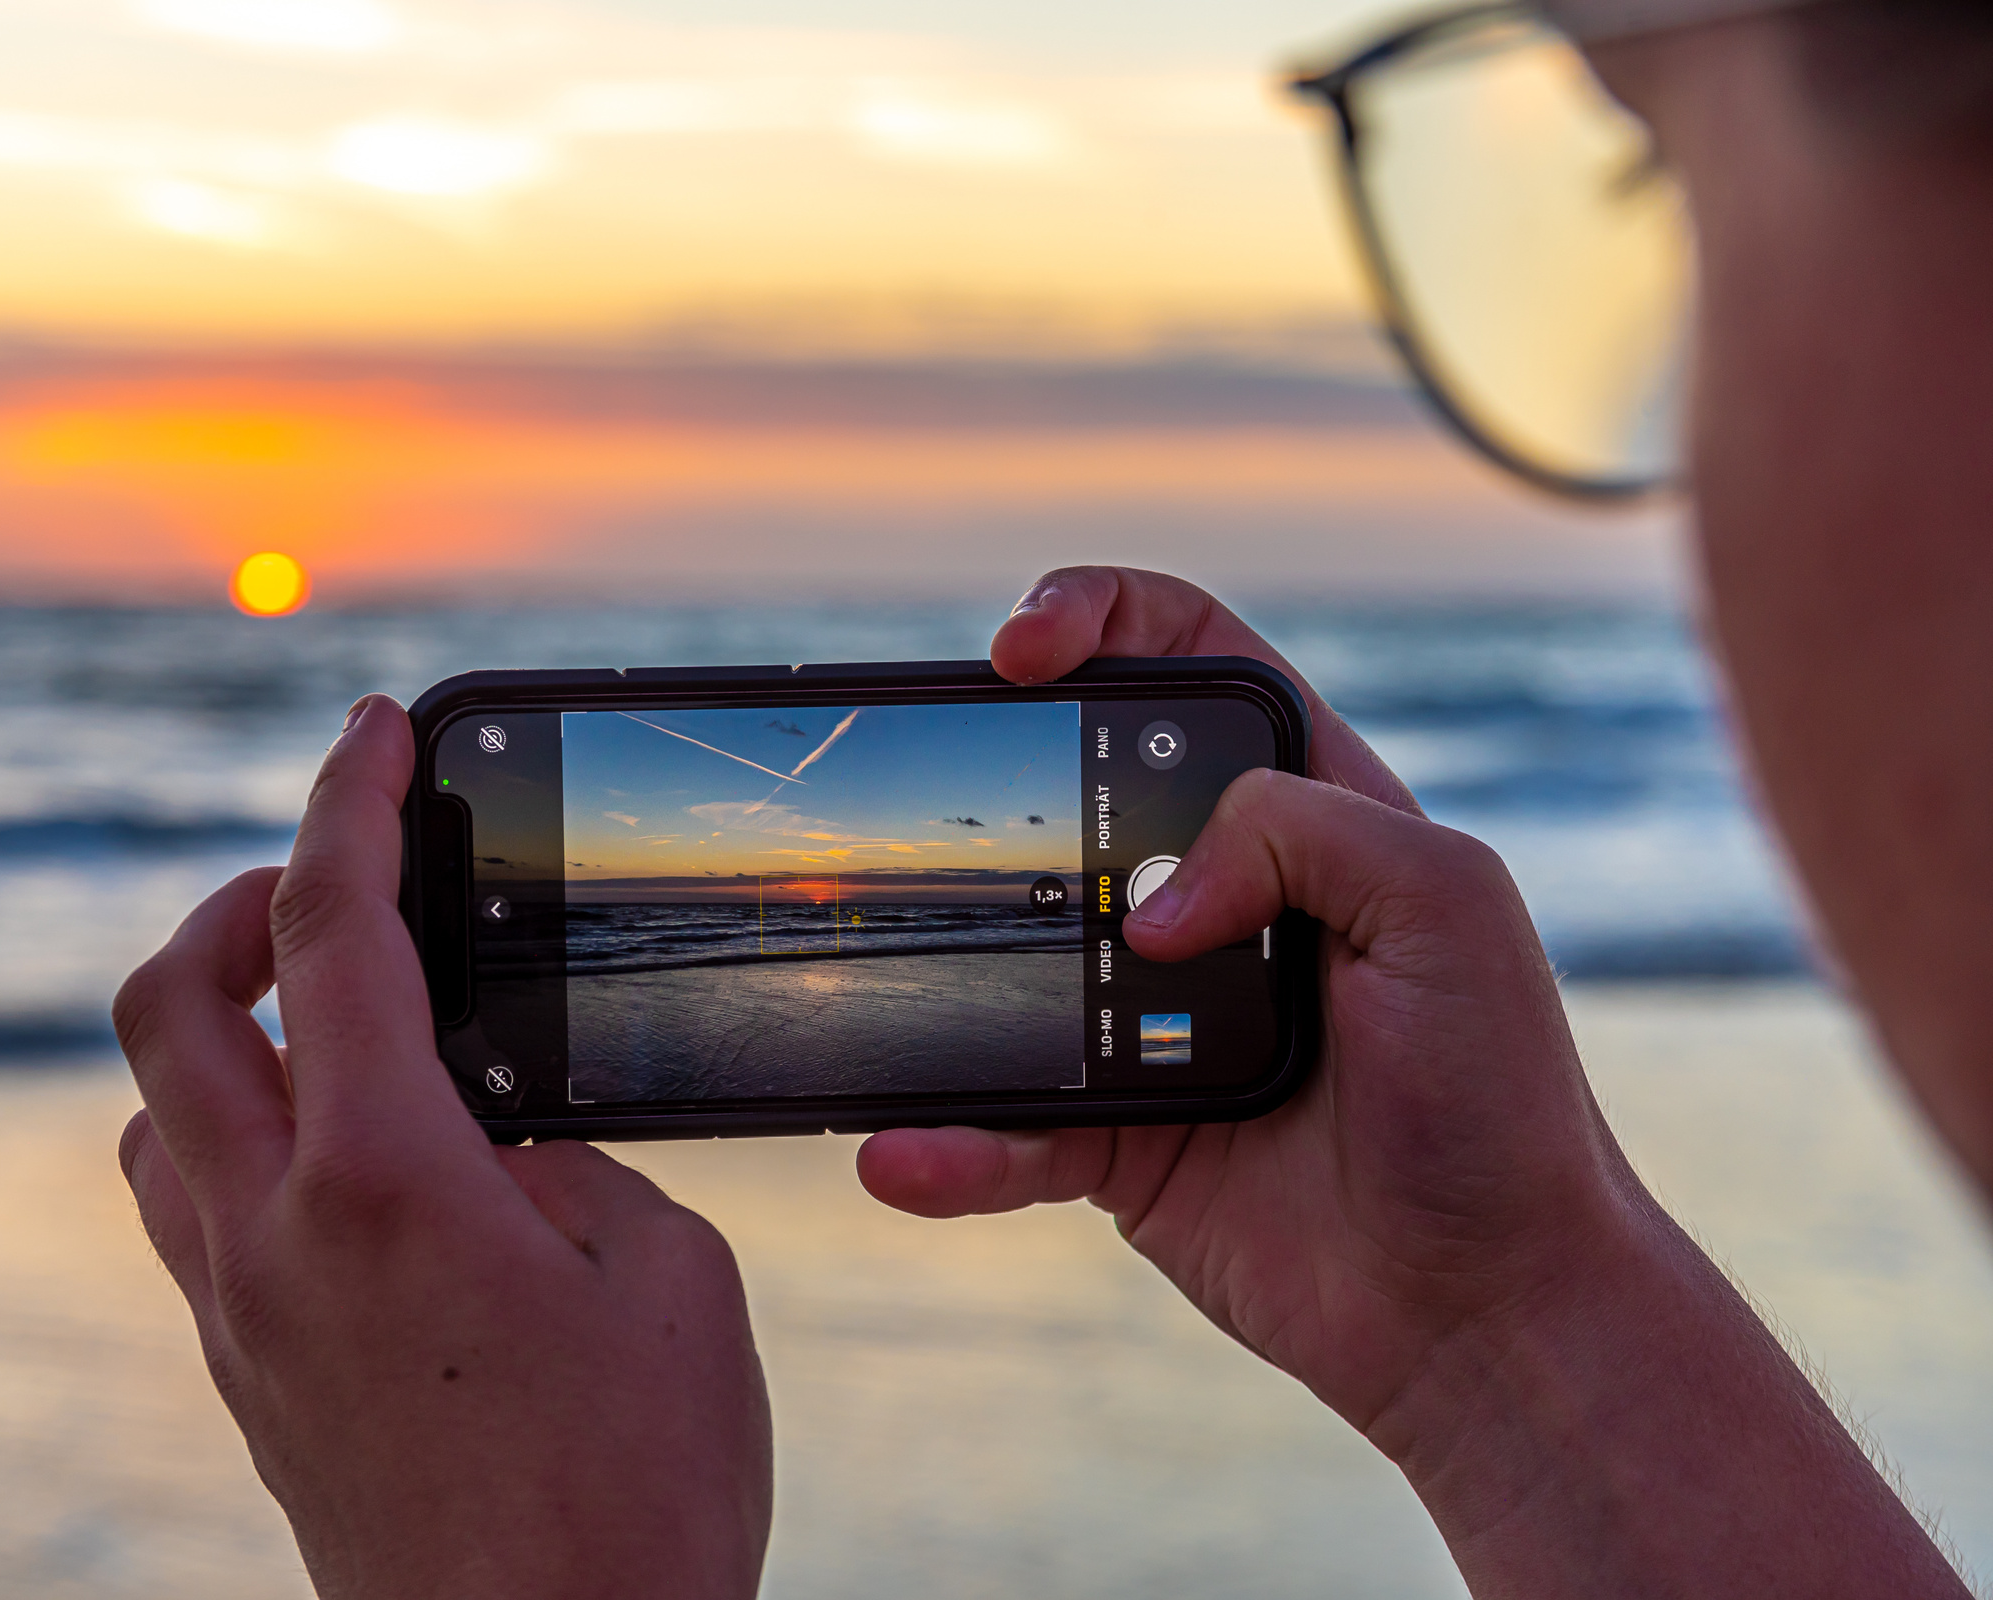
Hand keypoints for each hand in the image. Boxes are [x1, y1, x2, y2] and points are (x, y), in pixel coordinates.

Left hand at [113, 696, 770, 1599]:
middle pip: (167, 1008)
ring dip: (218, 1030)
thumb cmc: (639, 1496)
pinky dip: (237, 1135)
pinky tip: (346, 1159)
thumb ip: (575, 1168)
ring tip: (333, 1019)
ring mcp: (240, 1319)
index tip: (373, 728)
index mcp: (386, 1182)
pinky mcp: (246, 1385)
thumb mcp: (668, 1280)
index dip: (351, 802)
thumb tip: (509, 1140)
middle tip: (329, 885)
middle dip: (232, 904)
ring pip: (154, 1116)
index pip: (333, 932)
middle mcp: (274, 1239)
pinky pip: (190, 1212)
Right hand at [860, 566, 1962, 1597]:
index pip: (1183, 654)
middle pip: (1065, 788)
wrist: (1488, 1306)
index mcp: (1306, 809)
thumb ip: (1302, 831)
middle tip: (934, 805)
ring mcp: (1152, 1016)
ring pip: (1007, 957)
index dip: (1097, 618)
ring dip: (943, 970)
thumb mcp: (1448, 904)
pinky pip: (1003, 1125)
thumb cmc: (1500, 1098)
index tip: (1023, 650)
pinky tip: (909, 1154)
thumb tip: (1147, 904)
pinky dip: (951, 1141)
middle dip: (983, 777)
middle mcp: (1219, 898)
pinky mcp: (1115, 1136)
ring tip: (888, 993)